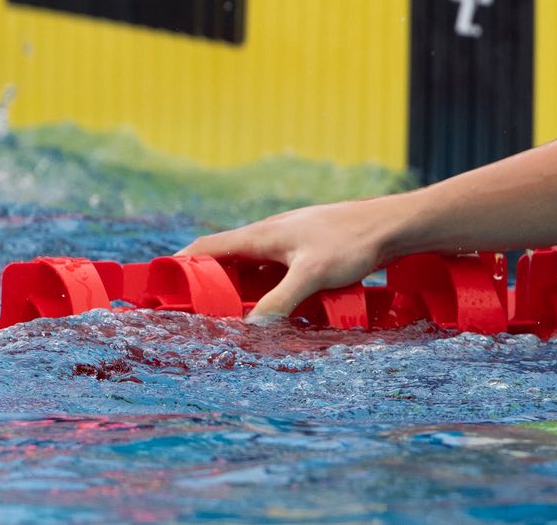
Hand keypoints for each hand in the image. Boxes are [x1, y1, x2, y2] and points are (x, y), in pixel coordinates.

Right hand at [178, 197, 397, 321]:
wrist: (392, 226)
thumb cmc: (352, 242)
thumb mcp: (312, 274)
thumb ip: (279, 302)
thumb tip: (249, 331)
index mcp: (262, 235)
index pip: (207, 248)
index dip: (181, 267)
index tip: (163, 290)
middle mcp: (272, 236)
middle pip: (228, 262)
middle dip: (211, 288)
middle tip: (199, 318)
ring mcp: (291, 244)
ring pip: (254, 270)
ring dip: (243, 293)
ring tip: (234, 322)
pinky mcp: (310, 253)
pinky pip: (278, 274)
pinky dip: (269, 291)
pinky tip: (277, 311)